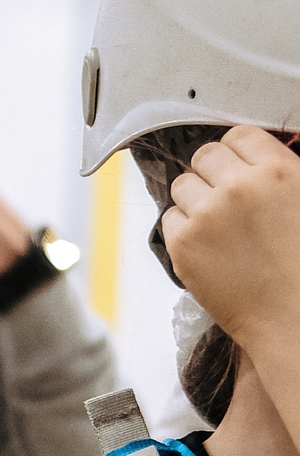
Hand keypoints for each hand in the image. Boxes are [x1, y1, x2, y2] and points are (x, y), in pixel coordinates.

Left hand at [162, 125, 299, 350]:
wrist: (296, 319)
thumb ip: (283, 175)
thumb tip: (259, 161)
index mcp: (280, 172)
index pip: (239, 136)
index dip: (239, 152)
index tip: (240, 167)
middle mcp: (238, 187)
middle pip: (204, 156)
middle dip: (214, 173)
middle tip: (228, 196)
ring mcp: (206, 215)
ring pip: (182, 185)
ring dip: (195, 199)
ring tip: (220, 224)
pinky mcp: (182, 244)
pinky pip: (169, 218)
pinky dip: (183, 228)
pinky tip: (210, 246)